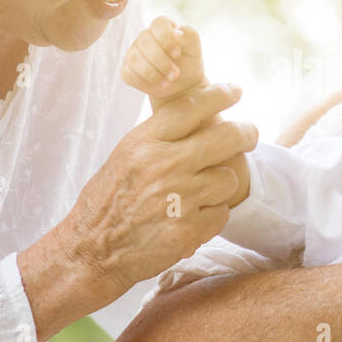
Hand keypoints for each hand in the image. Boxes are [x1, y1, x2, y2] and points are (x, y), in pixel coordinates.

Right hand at [49, 82, 256, 310]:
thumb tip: (199, 119)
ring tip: (202, 192)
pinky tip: (194, 218)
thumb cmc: (107, 202)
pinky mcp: (188, 230)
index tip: (235, 90)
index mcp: (144, 142)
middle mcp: (164, 165)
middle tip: (250, 135)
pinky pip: (222, 213)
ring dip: (221, 185)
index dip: (220, 95)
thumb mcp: (125, 157)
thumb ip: (159, 138)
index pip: (192, 106)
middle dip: (246, 133)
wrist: (92, 251)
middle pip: (226, 137)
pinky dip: (213, 216)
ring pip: (228, 178)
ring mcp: (179, 198)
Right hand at [121, 16, 206, 105]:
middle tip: (175, 74)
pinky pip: (129, 74)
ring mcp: (134, 52)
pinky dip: (145, 82)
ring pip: (135, 58)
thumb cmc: (189, 61)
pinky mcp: (128, 69)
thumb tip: (176, 33)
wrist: (183, 84)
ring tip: (168, 81)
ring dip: (153, 73)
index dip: (167, 39)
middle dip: (162, 61)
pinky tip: (158, 84)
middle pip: (145, 41)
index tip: (177, 54)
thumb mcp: (194, 46)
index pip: (159, 24)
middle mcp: (145, 37)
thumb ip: (189, 35)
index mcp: (162, 27)